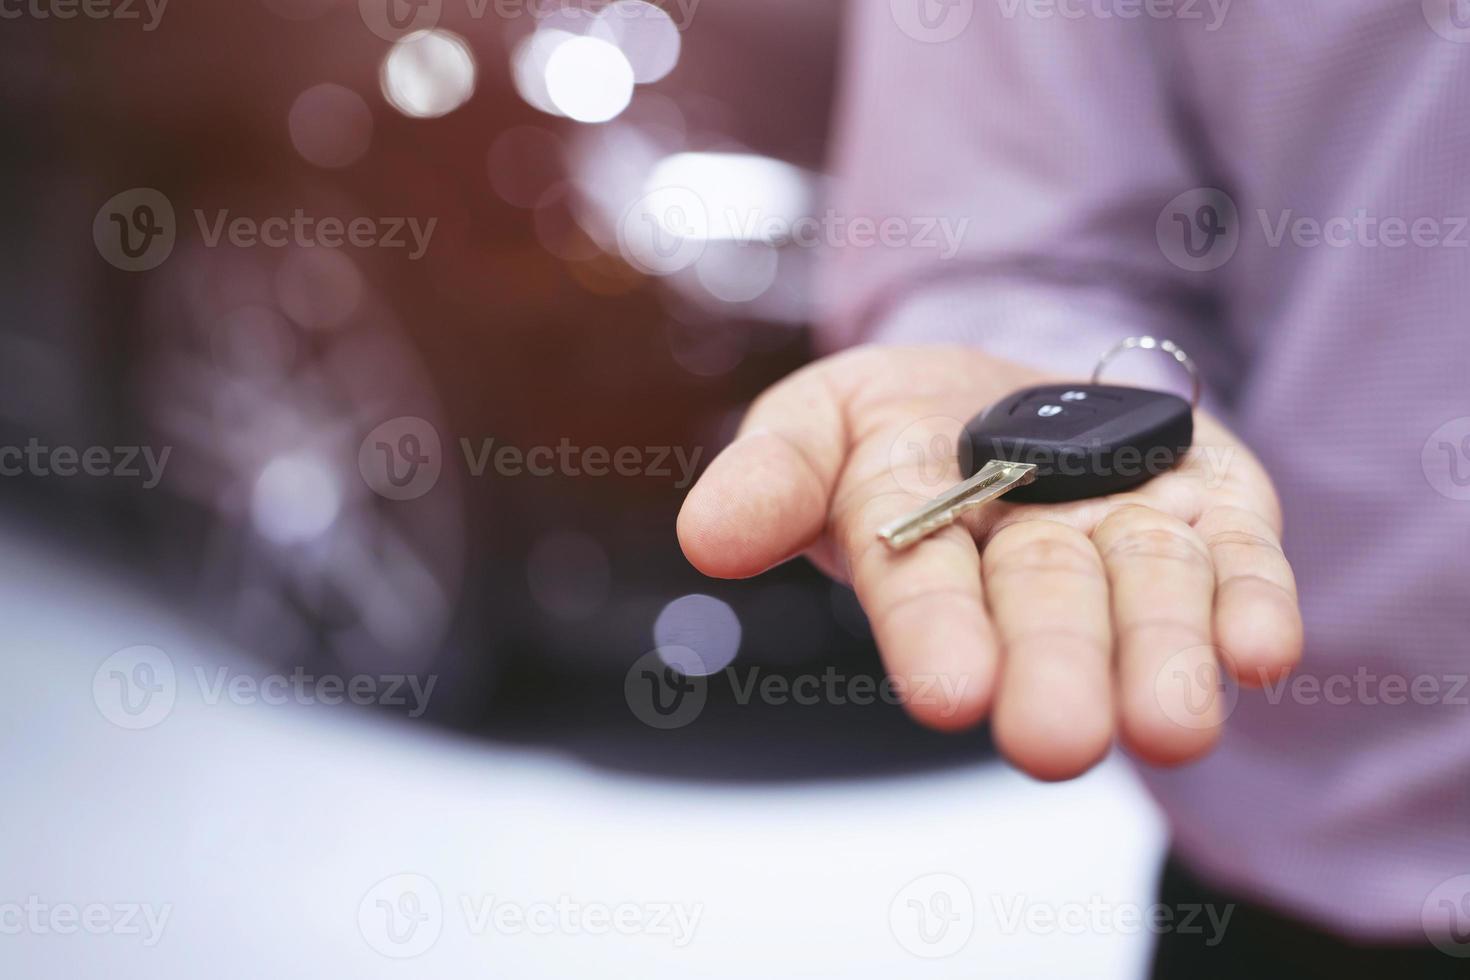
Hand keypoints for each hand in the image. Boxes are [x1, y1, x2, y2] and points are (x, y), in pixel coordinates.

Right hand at [678, 346, 1301, 779]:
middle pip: (1042, 606)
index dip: (935, 635)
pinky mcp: (1214, 511)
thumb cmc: (902, 420)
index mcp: (918, 536)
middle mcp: (1026, 554)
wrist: (1018, 389)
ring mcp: (1126, 532)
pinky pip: (1238, 561)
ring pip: (1147, 595)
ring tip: (1173, 727)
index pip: (921, 584)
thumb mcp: (817, 416)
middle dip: (1052, 670)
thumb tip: (709, 538)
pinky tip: (1261, 651)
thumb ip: (772, 474)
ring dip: (1161, 659)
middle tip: (1057, 741)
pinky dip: (1249, 604)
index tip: (953, 692)